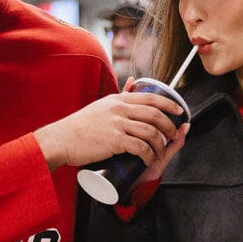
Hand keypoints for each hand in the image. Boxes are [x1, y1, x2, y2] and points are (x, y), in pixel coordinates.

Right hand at [35, 86, 186, 171]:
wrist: (62, 139)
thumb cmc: (81, 125)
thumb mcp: (102, 105)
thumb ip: (118, 96)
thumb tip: (133, 81)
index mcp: (118, 99)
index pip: (150, 97)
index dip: (169, 104)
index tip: (180, 111)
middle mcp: (119, 109)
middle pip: (154, 115)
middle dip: (169, 126)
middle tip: (174, 135)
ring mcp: (117, 124)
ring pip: (150, 132)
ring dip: (161, 144)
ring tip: (162, 151)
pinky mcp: (114, 140)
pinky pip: (140, 147)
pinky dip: (149, 155)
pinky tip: (151, 160)